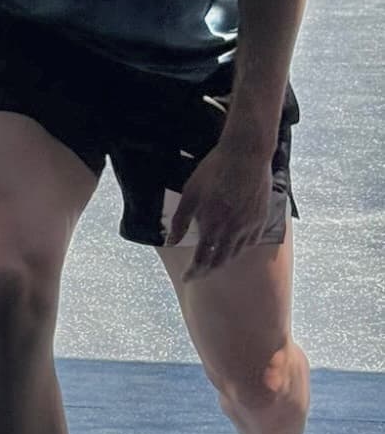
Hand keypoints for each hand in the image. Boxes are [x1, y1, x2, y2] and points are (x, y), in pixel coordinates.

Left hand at [166, 137, 272, 280]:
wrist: (247, 154)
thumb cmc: (213, 170)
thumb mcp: (190, 192)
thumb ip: (180, 220)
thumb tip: (171, 241)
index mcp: (214, 226)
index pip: (203, 260)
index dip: (194, 272)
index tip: (187, 278)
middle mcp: (235, 231)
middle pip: (221, 261)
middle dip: (208, 270)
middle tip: (198, 273)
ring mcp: (251, 225)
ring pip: (237, 253)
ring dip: (223, 261)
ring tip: (213, 262)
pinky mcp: (262, 218)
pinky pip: (251, 242)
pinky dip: (240, 248)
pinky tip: (234, 246)